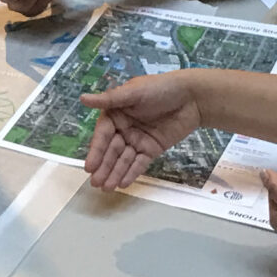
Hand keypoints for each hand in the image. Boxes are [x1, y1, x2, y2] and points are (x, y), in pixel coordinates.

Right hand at [80, 70, 205, 189]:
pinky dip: (131, 173)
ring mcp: (138, 140)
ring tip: (106, 188)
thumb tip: (83, 98)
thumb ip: (110, 99)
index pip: (102, 135)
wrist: (193, 97)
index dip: (96, 151)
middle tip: (95, 183)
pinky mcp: (152, 149)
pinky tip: (123, 183)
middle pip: (111, 151)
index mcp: (116, 114)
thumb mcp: (134, 92)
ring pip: (123, 159)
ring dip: (115, 173)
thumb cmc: (161, 88)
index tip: (89, 167)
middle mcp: (124, 128)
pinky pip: (139, 163)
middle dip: (104, 167)